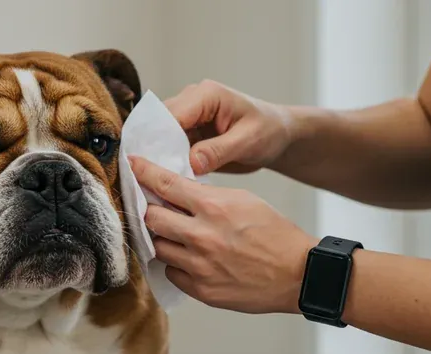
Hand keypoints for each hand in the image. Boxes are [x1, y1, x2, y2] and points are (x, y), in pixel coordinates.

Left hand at [129, 156, 317, 313]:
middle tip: (150, 208)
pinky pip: (171, 272)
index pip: (165, 185)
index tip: (133, 166)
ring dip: (161, 239)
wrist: (298, 274)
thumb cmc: (275, 234)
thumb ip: (208, 196)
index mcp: (213, 207)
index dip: (143, 173)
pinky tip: (188, 258)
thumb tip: (177, 193)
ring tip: (174, 235)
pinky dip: (175, 264)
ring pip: (157, 247)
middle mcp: (201, 236)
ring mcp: (199, 266)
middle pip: (151, 218)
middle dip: (148, 210)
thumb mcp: (244, 200)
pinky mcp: (201, 289)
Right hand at [164, 80, 295, 175]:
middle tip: (152, 179)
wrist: (278, 135)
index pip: (171, 115)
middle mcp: (191, 101)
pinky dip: (167, 162)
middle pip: (159, 125)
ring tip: (156, 182)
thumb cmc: (269, 131)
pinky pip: (168, 147)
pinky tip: (167, 179)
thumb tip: (191, 162)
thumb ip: (219, 151)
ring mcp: (187, 117)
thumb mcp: (248, 141)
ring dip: (159, 157)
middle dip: (155, 150)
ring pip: (159, 137)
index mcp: (206, 95)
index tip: (154, 166)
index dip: (158, 139)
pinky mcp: (187, 133)